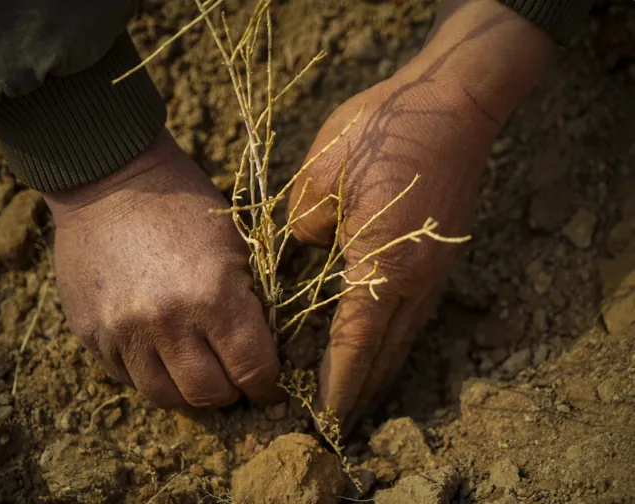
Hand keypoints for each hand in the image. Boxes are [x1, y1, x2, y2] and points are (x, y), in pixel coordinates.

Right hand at [44, 131, 281, 408]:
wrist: (111, 180)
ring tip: (196, 372)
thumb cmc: (183, 205)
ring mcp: (123, 331)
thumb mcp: (234, 244)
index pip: (252, 370)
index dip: (266, 385)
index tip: (267, 387)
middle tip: (233, 380)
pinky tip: (159, 351)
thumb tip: (258, 350)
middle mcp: (168, 322)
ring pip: (164, 395)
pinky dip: (149, 373)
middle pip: (208, 395)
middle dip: (229, 393)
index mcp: (214, 296)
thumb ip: (247, 303)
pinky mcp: (91, 332)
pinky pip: (126, 376)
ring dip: (187, 391)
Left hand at [288, 0, 553, 430]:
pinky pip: (416, 312)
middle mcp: (417, 278)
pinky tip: (382, 342)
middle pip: (386, 351)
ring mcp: (436, 268)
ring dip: (382, 368)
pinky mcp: (442, 254)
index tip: (326, 414)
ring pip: (406, 336)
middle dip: (362, 389)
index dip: (339, 381)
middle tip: (338, 420)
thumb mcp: (320, 177)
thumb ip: (304, 228)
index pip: (354, 342)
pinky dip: (396, 338)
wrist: (452, 101)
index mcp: (382, 263)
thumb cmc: (384, 132)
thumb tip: (309, 250)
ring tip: (360, 395)